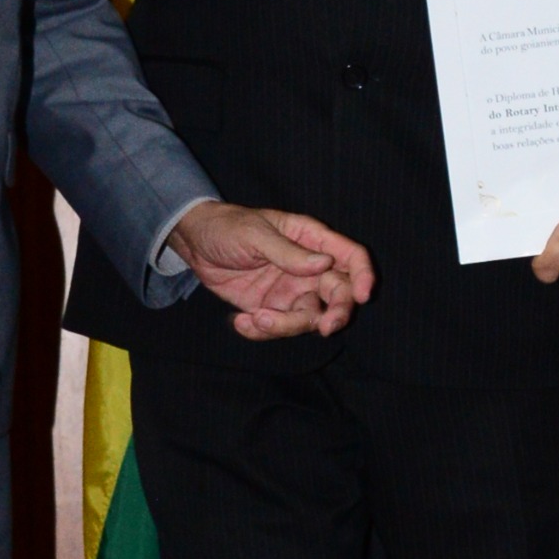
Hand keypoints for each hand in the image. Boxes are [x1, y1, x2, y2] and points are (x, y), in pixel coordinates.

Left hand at [170, 202, 374, 338]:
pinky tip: (241, 322)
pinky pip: (279, 328)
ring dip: (286, 326)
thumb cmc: (227, 227)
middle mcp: (308, 268)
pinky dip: (262, 332)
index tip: (363, 295)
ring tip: (255, 319)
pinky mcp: (272, 309)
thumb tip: (325, 264)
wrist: (195, 243)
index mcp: (311, 240)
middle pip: (339, 294)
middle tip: (325, 328)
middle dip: (336, 313)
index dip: (363, 275)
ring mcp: (291, 290)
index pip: (350, 256)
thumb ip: (289, 252)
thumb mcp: (255, 235)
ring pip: (310, 317)